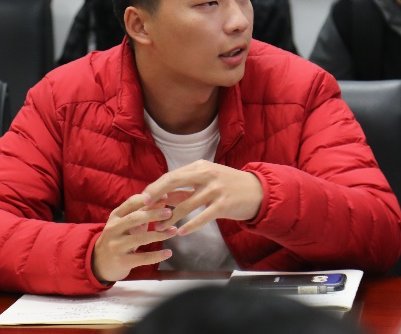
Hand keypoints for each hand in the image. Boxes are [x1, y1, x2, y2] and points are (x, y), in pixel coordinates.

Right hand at [91, 192, 180, 283]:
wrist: (100, 262)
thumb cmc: (120, 237)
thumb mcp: (126, 223)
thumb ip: (142, 211)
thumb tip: (163, 198)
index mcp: (115, 216)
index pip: (131, 203)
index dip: (148, 199)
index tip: (165, 197)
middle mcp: (113, 229)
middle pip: (134, 218)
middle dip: (153, 214)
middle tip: (170, 212)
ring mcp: (116, 246)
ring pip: (140, 238)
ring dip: (159, 234)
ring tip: (174, 231)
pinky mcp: (121, 261)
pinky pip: (142, 258)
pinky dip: (157, 255)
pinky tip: (168, 253)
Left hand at [143, 161, 263, 236]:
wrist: (257, 191)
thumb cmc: (228, 186)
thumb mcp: (207, 181)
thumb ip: (187, 188)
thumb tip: (163, 196)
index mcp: (200, 166)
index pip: (172, 175)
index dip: (156, 187)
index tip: (144, 198)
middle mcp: (206, 175)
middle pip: (173, 183)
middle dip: (157, 195)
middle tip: (145, 209)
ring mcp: (215, 189)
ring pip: (185, 205)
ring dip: (170, 219)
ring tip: (159, 229)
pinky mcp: (223, 205)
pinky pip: (201, 217)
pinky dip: (189, 226)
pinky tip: (180, 233)